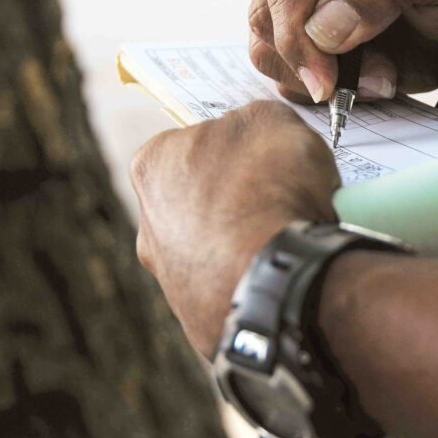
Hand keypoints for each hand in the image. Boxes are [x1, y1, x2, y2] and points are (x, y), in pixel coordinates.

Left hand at [131, 101, 339, 356]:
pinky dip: (255, 278)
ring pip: (215, 247)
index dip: (239, 150)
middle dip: (238, 199)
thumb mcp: (273, 120)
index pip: (197, 145)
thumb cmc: (270, 191)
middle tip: (281, 201)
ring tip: (288, 239)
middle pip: (201, 198)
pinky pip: (233, 286)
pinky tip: (282, 272)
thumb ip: (255, 119)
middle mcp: (149, 223)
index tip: (269, 160)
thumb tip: (256, 131)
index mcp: (154, 164)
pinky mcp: (197, 318)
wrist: (278, 277)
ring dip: (247, 241)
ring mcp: (169, 277)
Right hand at [250, 0, 437, 103]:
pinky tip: (359, 71)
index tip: (328, 81)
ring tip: (375, 71)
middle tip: (374, 77)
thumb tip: (323, 26)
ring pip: (264, 43)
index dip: (299, 40)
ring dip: (316, 75)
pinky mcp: (284, 12)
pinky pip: (276, 60)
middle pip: (266, 14)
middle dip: (314, 63)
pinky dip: (315, 80)